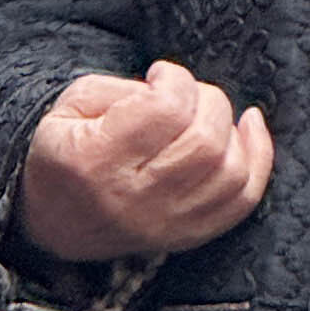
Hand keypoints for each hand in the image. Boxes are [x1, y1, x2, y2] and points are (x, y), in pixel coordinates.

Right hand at [14, 62, 273, 262]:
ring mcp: (165, 223)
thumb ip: (120, 88)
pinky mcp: (187, 235)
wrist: (52, 223)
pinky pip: (242, 201)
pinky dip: (257, 160)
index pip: (166, 111)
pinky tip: (248, 129)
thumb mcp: (69, 107)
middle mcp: (133, 199)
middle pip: (205, 141)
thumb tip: (175, 88)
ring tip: (207, 112)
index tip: (161, 75)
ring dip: (230, 128)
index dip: (174, 80)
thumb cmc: (65, 153)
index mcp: (95, 160)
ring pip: (231, 172)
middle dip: (207, 100)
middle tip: (185, 93)